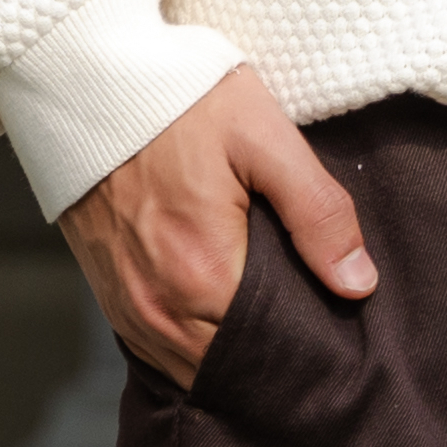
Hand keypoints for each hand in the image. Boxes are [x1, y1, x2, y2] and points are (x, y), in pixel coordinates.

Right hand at [53, 63, 370, 387]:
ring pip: (188, 364)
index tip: (342, 345)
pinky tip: (229, 325)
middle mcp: (154, 307)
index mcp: (201, 276)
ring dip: (231, 359)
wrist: (88, 80)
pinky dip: (194, 345)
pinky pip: (156, 345)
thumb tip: (358, 284)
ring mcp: (124, 304)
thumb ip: (317, 214)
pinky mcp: (108, 292)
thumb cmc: (183, 101)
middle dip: (273, 362)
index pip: (265, 350)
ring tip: (281, 337)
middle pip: (226, 366)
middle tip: (322, 344)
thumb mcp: (267, 140)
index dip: (306, 353)